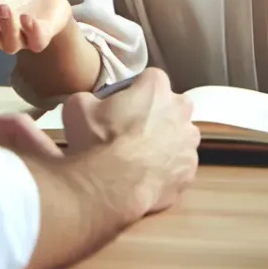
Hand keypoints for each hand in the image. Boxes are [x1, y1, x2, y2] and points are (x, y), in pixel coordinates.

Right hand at [61, 68, 199, 213]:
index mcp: (156, 86)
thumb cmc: (97, 141)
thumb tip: (91, 103)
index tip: (120, 106)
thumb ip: (90, 98)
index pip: (148, 80)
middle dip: (155, 114)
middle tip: (131, 131)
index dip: (133, 92)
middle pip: (170, 106)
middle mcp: (180, 109)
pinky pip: (178, 166)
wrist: (111, 188)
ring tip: (138, 157)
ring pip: (178, 137)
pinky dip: (166, 170)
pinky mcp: (189, 172)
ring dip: (164, 142)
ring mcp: (188, 143)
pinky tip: (145, 176)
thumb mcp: (77, 107)